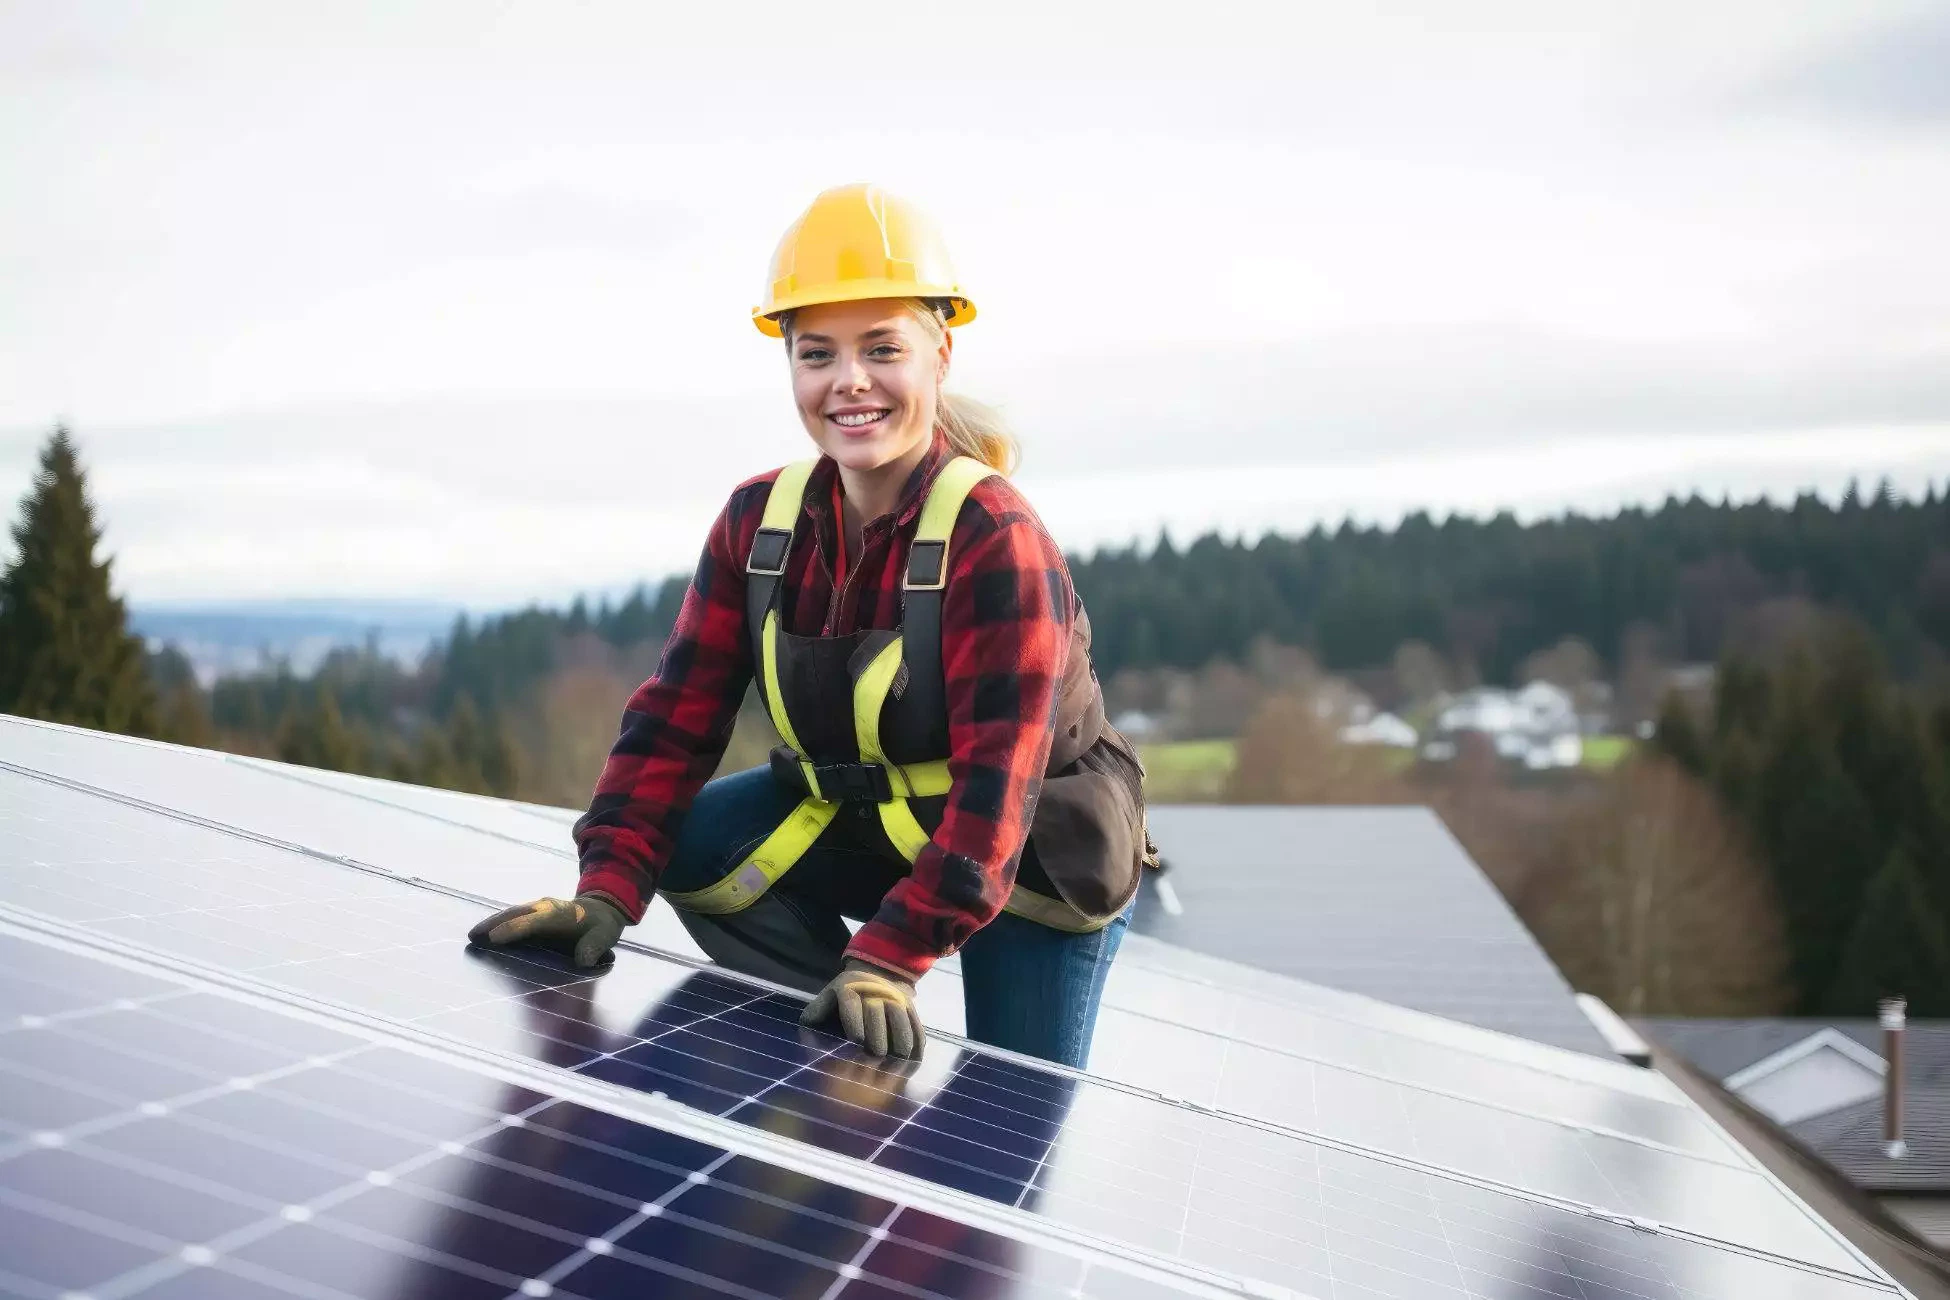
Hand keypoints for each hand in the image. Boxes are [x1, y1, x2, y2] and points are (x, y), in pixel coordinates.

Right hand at [467, 894, 626, 968]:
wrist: (601, 909)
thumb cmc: (601, 926)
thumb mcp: (605, 935)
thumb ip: (595, 947)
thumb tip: (583, 961)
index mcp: (561, 913)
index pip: (535, 921)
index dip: (515, 929)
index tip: (495, 938)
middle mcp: (545, 907)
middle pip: (516, 914)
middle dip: (494, 924)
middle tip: (472, 936)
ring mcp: (537, 908)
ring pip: (511, 914)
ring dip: (491, 923)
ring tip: (472, 936)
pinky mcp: (532, 914)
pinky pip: (512, 918)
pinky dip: (497, 924)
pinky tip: (484, 935)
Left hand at [800, 959, 924, 1059]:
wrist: (871, 977)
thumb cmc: (840, 1001)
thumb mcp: (824, 1004)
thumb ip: (814, 1018)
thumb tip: (810, 1035)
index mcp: (847, 987)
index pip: (851, 1002)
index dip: (854, 1022)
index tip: (857, 1041)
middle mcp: (873, 988)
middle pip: (878, 1011)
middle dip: (878, 1036)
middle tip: (876, 1057)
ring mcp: (894, 996)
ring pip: (901, 1017)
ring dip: (901, 1041)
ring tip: (896, 1062)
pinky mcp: (910, 1005)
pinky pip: (916, 1024)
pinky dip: (916, 1043)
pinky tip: (912, 1061)